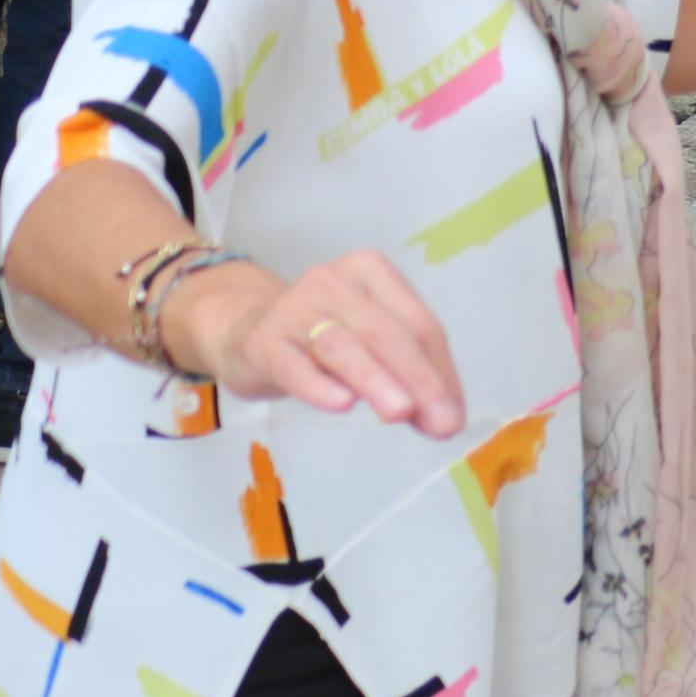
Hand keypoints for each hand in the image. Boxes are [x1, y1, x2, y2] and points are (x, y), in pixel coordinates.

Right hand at [161, 249, 464, 437]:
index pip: (419, 323)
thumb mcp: (369, 346)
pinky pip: (293, 364)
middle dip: (419, 379)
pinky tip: (342, 404)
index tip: (454, 415)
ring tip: (402, 412)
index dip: (440, 371)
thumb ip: (408, 375)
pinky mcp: (262, 340)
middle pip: (386, 333)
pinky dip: (319, 385)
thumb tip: (445, 421)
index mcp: (373, 273)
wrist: (241, 329)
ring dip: (377, 380)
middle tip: (441, 423)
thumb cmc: (318, 337)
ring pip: (344, 346)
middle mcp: (335, 281)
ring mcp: (295, 307)